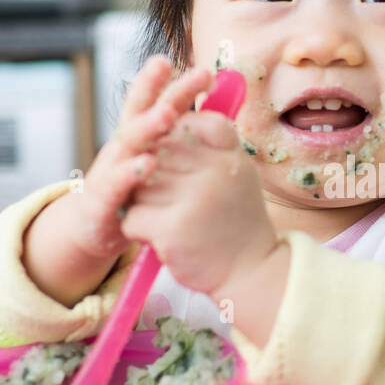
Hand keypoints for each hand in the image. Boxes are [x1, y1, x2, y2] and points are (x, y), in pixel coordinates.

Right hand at [65, 56, 214, 261]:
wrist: (92, 228)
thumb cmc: (134, 191)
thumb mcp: (157, 163)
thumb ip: (181, 139)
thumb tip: (220, 116)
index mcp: (138, 136)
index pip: (154, 102)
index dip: (174, 83)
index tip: (200, 66)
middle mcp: (122, 147)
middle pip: (142, 114)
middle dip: (164, 92)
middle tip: (193, 77)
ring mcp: (108, 170)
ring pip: (127, 144)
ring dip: (147, 127)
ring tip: (168, 114)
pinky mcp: (101, 201)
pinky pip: (114, 185)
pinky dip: (128, 173)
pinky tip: (145, 164)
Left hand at [120, 81, 281, 301]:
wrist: (252, 272)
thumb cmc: (237, 222)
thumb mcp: (237, 172)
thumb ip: (213, 143)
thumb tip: (176, 112)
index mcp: (230, 155)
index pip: (188, 124)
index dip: (173, 139)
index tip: (182, 166)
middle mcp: (216, 171)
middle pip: (156, 153)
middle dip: (153, 176)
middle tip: (173, 201)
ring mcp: (194, 199)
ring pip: (139, 185)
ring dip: (144, 204)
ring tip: (170, 220)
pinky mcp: (172, 228)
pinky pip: (132, 216)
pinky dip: (138, 229)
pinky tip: (161, 238)